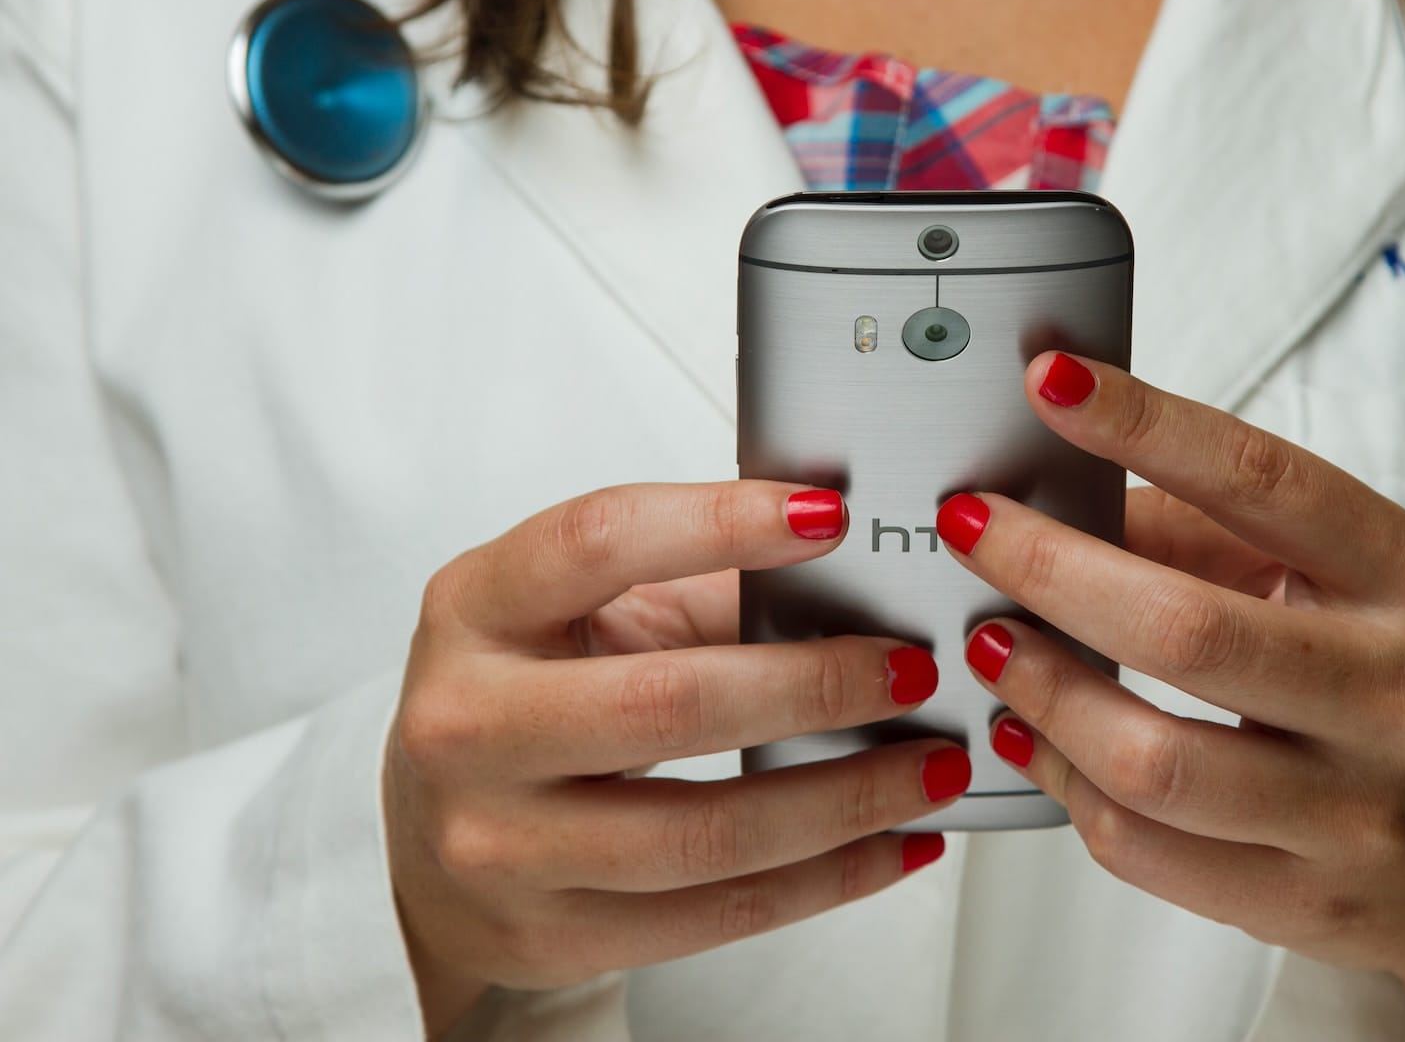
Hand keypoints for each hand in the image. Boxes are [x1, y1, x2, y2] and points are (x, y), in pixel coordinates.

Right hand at [386, 482, 969, 1035]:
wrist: (428, 840)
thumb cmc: (526, 695)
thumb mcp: (581, 613)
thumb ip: (703, 588)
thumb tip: (854, 583)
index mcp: (476, 608)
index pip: (598, 542)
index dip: (720, 522)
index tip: (829, 515)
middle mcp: (469, 724)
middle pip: (669, 703)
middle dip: (816, 684)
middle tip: (913, 667)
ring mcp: (501, 844)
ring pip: (706, 831)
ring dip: (846, 798)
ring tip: (930, 764)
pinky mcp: (551, 934)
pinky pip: (716, 915)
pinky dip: (826, 880)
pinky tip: (892, 845)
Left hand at [936, 355, 1404, 1041]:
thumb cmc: (1401, 685)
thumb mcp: (1349, 584)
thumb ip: (1212, 533)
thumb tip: (1060, 496)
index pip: (1265, 483)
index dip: (1147, 426)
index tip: (1051, 383)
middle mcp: (1396, 695)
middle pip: (1185, 630)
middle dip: (1049, 569)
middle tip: (972, 530)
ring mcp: (1356, 814)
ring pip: (1151, 761)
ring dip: (1042, 692)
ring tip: (989, 643)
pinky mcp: (1305, 903)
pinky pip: (1145, 850)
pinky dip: (1063, 784)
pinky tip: (1030, 736)